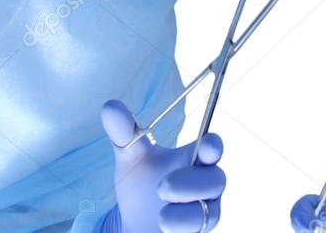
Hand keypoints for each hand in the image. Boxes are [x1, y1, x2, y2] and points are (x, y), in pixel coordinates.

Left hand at [102, 100, 225, 232]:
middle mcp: (205, 185)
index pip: (212, 147)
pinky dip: (181, 229)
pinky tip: (164, 226)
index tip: (206, 145)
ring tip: (161, 215)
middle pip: (216, 180)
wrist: (136, 226)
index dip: (212, 146)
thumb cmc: (141, 186)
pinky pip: (199, 232)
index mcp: (193, 158)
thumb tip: (110, 106)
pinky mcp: (198, 232)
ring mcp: (205, 212)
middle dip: (191, 184)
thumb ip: (125, 133)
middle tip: (163, 187)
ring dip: (184, 213)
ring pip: (209, 212)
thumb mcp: (130, 159)